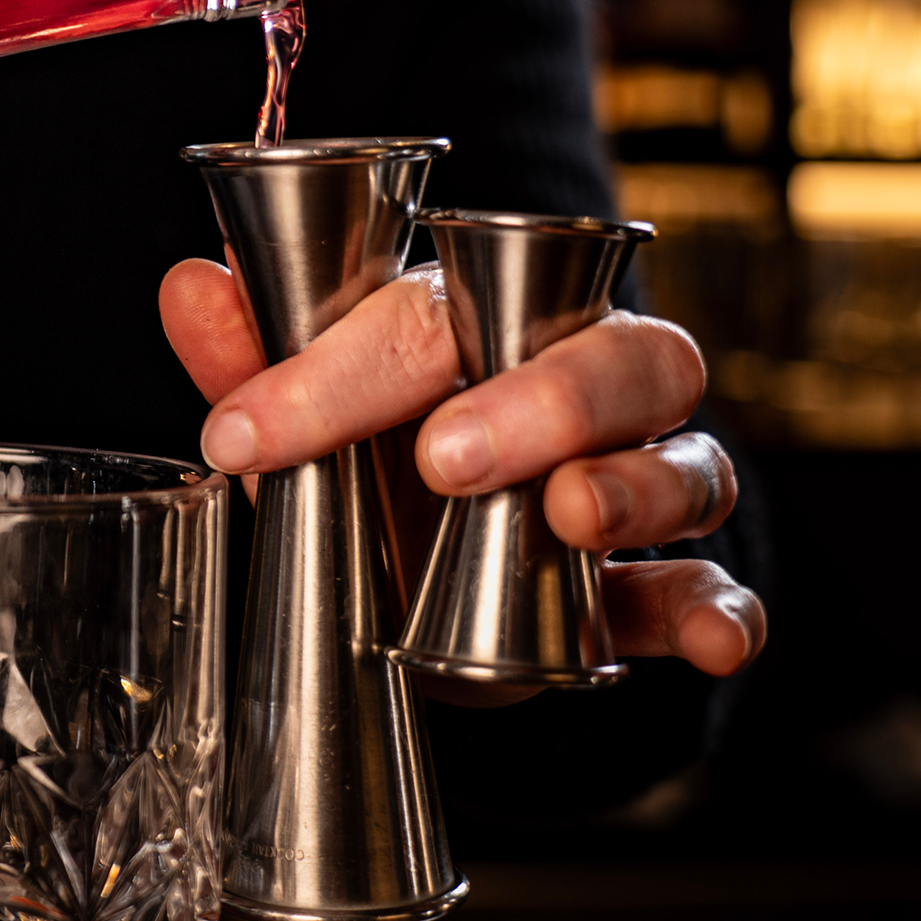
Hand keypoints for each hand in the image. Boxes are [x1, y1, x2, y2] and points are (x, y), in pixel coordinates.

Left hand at [159, 258, 767, 692]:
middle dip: (537, 401)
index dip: (332, 371)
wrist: (413, 592)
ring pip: (686, 461)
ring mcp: (634, 483)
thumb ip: (250, 354)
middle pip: (611, 359)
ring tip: (567, 518)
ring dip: (634, 488)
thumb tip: (190, 282)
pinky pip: (722, 587)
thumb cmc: (368, 464)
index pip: (424, 319)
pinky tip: (711, 637)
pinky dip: (730, 610)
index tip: (241, 434)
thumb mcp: (296, 421)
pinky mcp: (655, 588)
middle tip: (442, 459)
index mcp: (482, 324)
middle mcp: (584, 386)